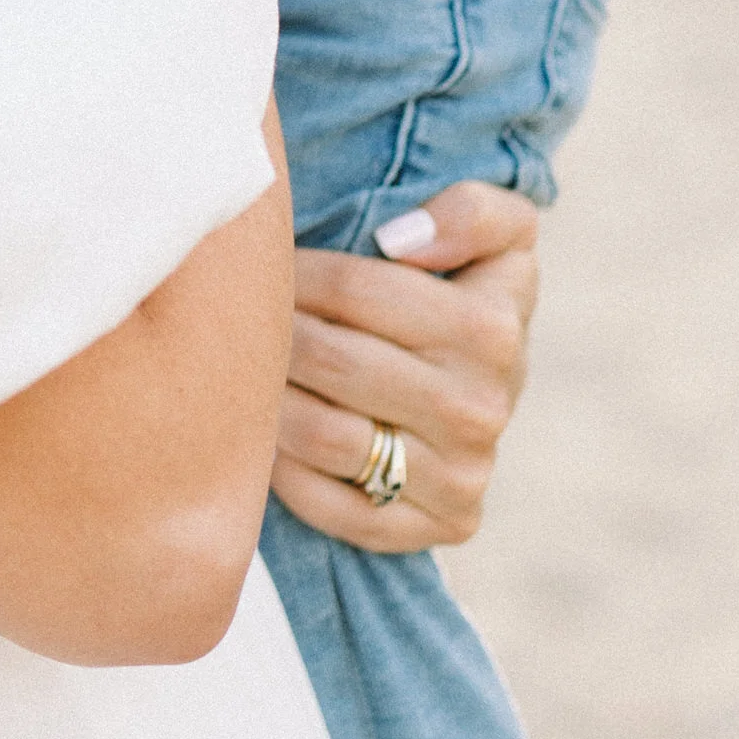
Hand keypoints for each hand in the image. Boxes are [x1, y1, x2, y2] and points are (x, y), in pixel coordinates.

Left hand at [269, 182, 540, 551]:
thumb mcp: (497, 233)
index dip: (297, 272)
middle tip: (241, 318)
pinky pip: (333, 507)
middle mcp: (482, 409)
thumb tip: (402, 239)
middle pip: (331, 361)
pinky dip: (286, 471)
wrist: (486, 387)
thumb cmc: (466, 291)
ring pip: (323, 435)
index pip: (354, 291)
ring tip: (248, 371)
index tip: (272, 265)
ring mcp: (461, 476)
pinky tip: (268, 436)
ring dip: (269, 399)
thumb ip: (472, 212)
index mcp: (492, 327)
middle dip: (273, 332)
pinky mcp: (437, 526)